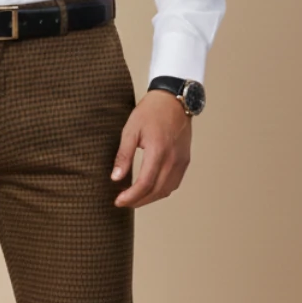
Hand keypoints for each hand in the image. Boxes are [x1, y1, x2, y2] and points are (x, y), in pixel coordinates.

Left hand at [110, 90, 192, 208]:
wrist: (174, 100)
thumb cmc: (151, 112)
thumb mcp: (131, 130)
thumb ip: (123, 155)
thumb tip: (115, 177)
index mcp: (158, 151)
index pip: (145, 184)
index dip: (131, 197)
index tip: (118, 201)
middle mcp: (173, 159)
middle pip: (156, 191)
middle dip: (138, 201)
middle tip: (123, 202)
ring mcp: (181, 161)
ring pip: (167, 190)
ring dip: (150, 198)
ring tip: (134, 198)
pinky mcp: (185, 160)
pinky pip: (174, 183)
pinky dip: (161, 190)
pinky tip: (150, 189)